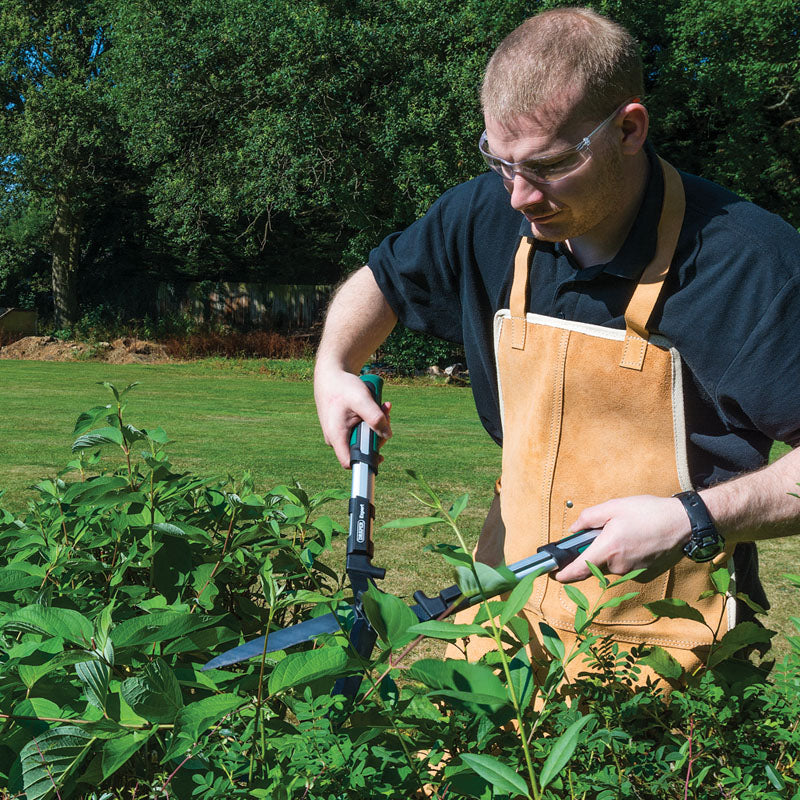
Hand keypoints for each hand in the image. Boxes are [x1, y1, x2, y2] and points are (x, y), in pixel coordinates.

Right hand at [314, 368, 391, 468]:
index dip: (366, 462)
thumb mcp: (362, 399)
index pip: (350, 462)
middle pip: (363, 448)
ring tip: (383, 406)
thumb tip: (387, 435)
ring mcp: (340, 433)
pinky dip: (371, 419)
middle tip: (386, 414)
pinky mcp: (345, 427)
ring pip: (364, 437)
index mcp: (336, 436)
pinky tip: (377, 406)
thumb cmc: (342, 386)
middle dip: (378, 432)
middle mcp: (336, 438)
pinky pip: (362, 429)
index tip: (381, 454)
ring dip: (377, 424)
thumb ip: (375, 418)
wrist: (331, 375)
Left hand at [554, 495, 690, 583]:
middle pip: (594, 563)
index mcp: (608, 548)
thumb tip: (573, 530)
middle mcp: (618, 564)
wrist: (681, 522)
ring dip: (609, 551)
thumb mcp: (613, 507)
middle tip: (605, 530)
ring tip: (624, 531)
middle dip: (593, 550)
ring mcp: (631, 570)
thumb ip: (589, 518)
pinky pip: (622, 564)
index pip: (580, 568)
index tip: (555, 575)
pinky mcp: (641, 572)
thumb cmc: (647, 512)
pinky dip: (622, 554)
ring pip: (609, 563)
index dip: (565, 574)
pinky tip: (634, 539)